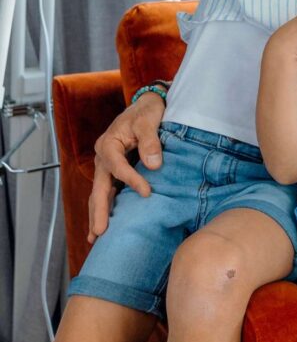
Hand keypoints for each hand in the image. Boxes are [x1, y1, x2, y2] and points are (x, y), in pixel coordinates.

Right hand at [89, 92, 165, 241]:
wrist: (147, 105)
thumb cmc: (147, 111)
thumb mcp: (149, 121)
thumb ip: (151, 142)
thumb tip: (154, 166)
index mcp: (108, 145)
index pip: (117, 168)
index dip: (132, 181)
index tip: (147, 193)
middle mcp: (103, 157)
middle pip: (99, 187)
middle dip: (99, 211)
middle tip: (100, 232)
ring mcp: (106, 165)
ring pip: (100, 192)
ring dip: (98, 213)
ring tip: (96, 237)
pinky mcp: (115, 170)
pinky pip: (108, 190)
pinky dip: (106, 206)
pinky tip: (106, 224)